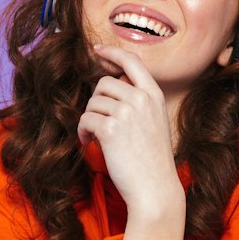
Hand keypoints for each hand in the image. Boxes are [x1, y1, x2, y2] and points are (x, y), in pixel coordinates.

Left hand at [77, 44, 182, 213]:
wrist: (154, 189)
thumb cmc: (153, 160)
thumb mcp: (155, 122)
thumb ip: (140, 101)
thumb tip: (114, 83)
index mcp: (154, 95)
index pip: (132, 61)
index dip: (112, 52)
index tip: (97, 50)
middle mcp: (141, 99)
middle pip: (104, 83)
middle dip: (96, 101)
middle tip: (98, 121)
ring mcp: (126, 113)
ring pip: (93, 102)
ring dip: (89, 119)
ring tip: (95, 136)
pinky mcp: (110, 129)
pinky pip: (86, 119)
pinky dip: (83, 131)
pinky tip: (90, 142)